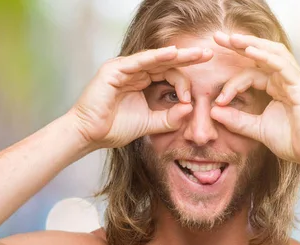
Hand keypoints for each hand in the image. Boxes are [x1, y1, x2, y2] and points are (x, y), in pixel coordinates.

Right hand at [70, 46, 212, 148]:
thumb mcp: (150, 124)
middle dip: (187, 58)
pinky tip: (173, 54)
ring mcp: (123, 68)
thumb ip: (169, 118)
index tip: (191, 99)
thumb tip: (190, 109)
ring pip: (155, 59)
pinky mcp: (114, 70)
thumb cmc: (114, 128)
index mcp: (141, 81)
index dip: (183, 82)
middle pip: (165, 62)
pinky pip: (139, 61)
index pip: (168, 73)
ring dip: (177, 56)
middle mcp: (133, 71)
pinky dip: (156, 57)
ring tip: (197, 54)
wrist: (90, 135)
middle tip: (208, 54)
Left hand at [210, 32, 299, 166]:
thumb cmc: (292, 141)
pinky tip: (250, 51)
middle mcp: (285, 79)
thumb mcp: (257, 129)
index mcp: (276, 86)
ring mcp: (295, 80)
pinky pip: (282, 66)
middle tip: (218, 37)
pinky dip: (266, 57)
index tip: (218, 100)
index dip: (232, 83)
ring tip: (233, 39)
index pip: (250, 74)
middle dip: (240, 44)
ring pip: (273, 53)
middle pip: (262, 53)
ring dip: (252, 44)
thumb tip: (213, 111)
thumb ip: (237, 120)